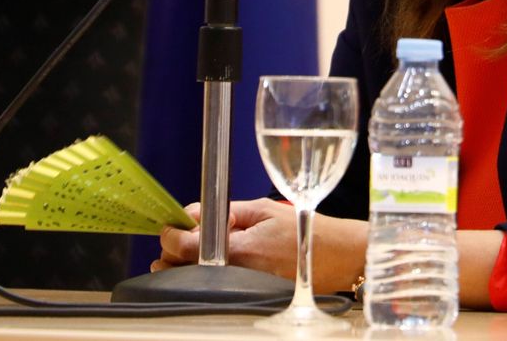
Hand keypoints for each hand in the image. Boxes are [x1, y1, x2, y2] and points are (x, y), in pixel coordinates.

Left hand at [150, 199, 366, 293]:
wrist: (336, 257)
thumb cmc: (305, 231)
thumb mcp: (264, 209)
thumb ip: (227, 211)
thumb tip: (193, 212)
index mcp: (237, 250)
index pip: (184, 246)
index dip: (170, 234)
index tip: (170, 226)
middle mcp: (234, 275)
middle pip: (181, 269)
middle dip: (173, 252)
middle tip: (181, 236)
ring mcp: (239, 290)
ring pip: (194, 280)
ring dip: (187, 265)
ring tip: (198, 249)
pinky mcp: (245, 297)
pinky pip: (213, 286)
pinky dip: (206, 274)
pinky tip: (217, 262)